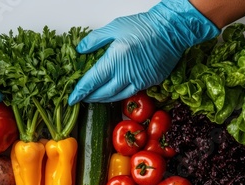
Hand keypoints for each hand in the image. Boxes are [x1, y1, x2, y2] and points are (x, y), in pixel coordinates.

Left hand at [68, 0, 220, 104]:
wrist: (172, 30)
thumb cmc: (144, 26)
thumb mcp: (114, 27)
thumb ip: (94, 40)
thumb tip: (80, 50)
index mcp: (115, 60)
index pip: (92, 82)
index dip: (80, 92)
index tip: (72, 99)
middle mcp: (126, 74)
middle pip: (102, 94)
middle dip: (90, 98)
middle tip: (81, 98)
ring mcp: (139, 81)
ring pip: (116, 97)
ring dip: (103, 99)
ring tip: (94, 97)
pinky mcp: (149, 83)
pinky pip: (130, 93)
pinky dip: (118, 95)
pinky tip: (113, 92)